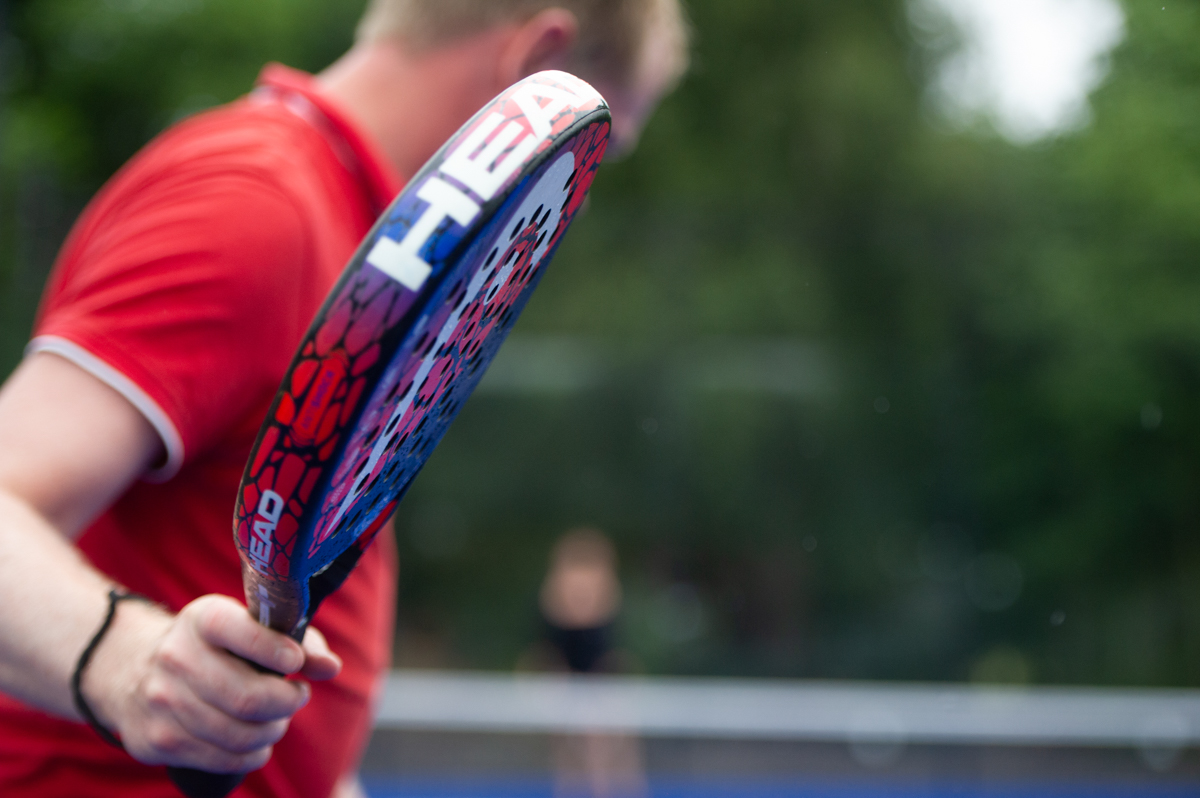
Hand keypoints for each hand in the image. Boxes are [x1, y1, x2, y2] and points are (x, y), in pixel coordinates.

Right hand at [82, 594, 340, 773]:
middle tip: (296, 697)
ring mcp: (162, 701)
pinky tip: (257, 741)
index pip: (246, 634)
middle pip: (248, 698)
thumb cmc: (214, 647)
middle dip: (286, 703)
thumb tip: (330, 667)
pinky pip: (221, 759)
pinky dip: (252, 755)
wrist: (133, 669)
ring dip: (272, 731)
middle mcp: (176, 657)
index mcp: (204, 619)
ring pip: (237, 734)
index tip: (295, 661)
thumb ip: (299, 640)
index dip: (280, 652)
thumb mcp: (249, 626)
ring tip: (276, 720)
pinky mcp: (157, 740)